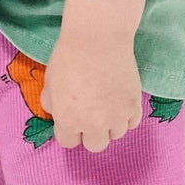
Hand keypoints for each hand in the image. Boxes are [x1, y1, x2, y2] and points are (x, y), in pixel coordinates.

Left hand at [39, 30, 143, 153]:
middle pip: (95, 145)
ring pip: (116, 134)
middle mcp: (93, 124)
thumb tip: (57, 111)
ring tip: (107, 103)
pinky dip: (126, 116)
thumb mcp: (50, 81)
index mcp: (68, 120)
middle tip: (91, 113)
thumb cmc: (69, 57)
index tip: (73, 116)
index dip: (70, 129)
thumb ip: (51, 103)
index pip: (69, 142)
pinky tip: (120, 102)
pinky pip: (132, 123)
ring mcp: (117, 116)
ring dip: (111, 123)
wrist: (98, 38)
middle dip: (91, 132)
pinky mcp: (134, 105)